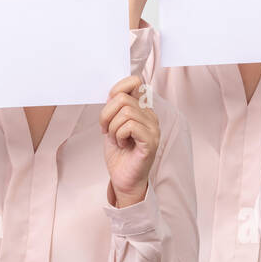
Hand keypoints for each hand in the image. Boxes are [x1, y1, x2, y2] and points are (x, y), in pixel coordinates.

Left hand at [99, 76, 160, 207]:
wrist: (123, 179)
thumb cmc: (119, 153)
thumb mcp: (112, 124)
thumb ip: (114, 107)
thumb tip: (113, 92)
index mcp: (142, 109)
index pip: (133, 82)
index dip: (116, 91)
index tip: (108, 112)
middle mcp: (151, 116)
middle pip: (123, 98)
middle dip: (107, 115)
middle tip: (107, 131)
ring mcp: (153, 128)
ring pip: (125, 112)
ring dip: (113, 128)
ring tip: (117, 140)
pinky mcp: (150, 140)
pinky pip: (130, 126)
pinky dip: (119, 135)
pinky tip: (123, 145)